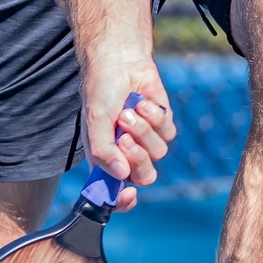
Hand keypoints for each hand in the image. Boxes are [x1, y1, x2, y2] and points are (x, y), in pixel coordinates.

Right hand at [81, 58, 175, 211]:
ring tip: (128, 110)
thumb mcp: (94, 122)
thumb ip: (103, 151)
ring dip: (143, 130)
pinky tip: (142, 101)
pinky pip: (168, 132)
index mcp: (107, 160)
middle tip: (124, 137)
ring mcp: (147, 140)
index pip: (116, 193)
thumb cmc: (101, 92)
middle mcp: (127, 155)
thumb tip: (120, 175)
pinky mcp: (163, 124)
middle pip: (144, 176)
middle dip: (137, 157)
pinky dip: (154, 116)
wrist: (119, 62)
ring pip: (158, 152)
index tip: (128, 193)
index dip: (124, 200)